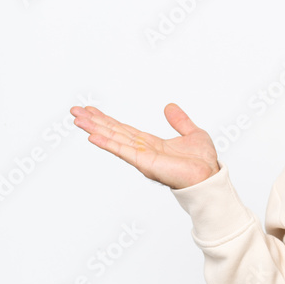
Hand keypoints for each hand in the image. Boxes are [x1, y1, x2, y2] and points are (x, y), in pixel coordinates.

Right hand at [71, 103, 219, 188]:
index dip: (107, 119)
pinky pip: (123, 151)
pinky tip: (92, 137)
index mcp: (151, 143)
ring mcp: (142, 157)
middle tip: (75, 110)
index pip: (124, 129)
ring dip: (95, 129)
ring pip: (114, 139)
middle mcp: (143, 150)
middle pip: (113, 132)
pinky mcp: (145, 163)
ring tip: (77, 119)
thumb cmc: (203, 162)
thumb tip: (169, 107)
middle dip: (94, 121)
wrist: (210, 177)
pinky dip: (108, 143)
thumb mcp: (193, 133)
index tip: (91, 110)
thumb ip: (180, 121)